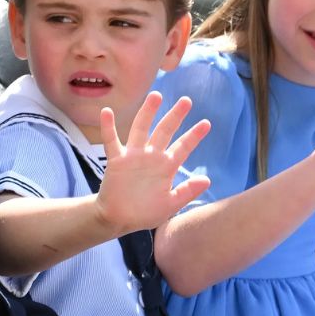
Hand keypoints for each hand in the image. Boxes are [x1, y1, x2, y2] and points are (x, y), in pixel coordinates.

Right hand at [94, 92, 211, 234]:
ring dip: (147, 113)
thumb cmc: (145, 213)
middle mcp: (151, 157)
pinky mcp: (116, 160)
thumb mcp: (170, 204)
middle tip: (186, 100)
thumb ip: (187, 192)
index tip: (207, 123)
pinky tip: (107, 112)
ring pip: (141, 129)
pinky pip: (111, 141)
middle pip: (164, 131)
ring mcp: (133, 156)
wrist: (119, 219)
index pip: (183, 147)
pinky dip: (108, 127)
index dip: (194, 136)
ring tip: (156, 96)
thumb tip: (207, 180)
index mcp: (166, 167)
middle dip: (175, 116)